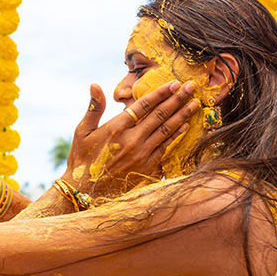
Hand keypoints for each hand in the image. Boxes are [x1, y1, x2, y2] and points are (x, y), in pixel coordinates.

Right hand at [63, 80, 198, 197]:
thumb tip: (95, 85)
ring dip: (182, 115)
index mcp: (116, 128)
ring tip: (195, 104)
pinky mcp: (147, 168)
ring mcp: (141, 155)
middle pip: (160, 115)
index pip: (144, 105)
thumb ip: (94, 108)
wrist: (85, 192)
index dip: (160, 93)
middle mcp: (131, 140)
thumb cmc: (82, 160)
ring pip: (166, 130)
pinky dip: (176, 135)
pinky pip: (165, 148)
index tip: (174, 83)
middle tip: (191, 87)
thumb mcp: (82, 132)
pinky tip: (185, 126)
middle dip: (177, 99)